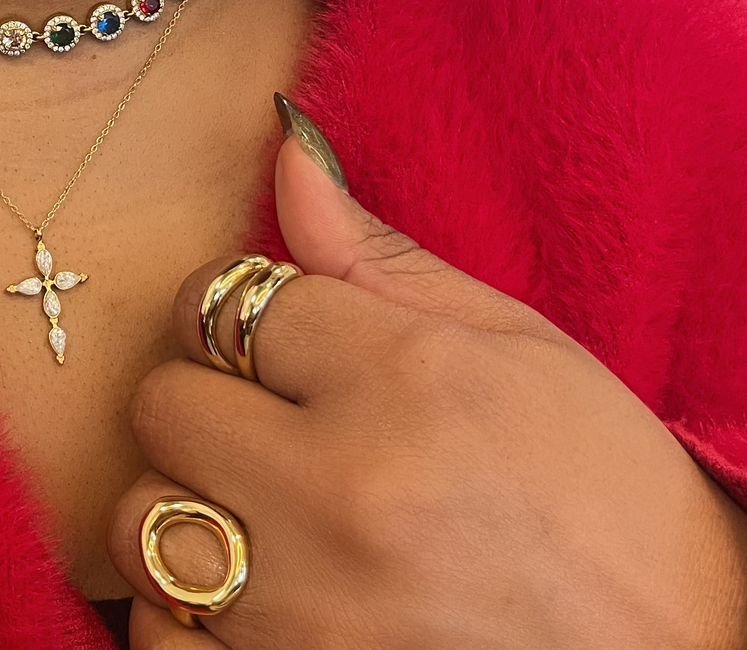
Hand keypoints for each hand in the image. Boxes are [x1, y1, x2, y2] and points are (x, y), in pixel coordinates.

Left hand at [109, 131, 746, 649]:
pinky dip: (187, 620)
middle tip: (272, 426)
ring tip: (267, 518)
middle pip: (162, 405)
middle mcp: (345, 495)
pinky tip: (259, 602)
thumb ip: (379, 255)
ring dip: (188, 509)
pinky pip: (157, 642)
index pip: (222, 300)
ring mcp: (309, 616)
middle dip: (205, 402)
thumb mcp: (516, 345)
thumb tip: (287, 147)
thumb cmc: (605, 498)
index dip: (241, 314)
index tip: (275, 344)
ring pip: (141, 524)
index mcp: (405, 380)